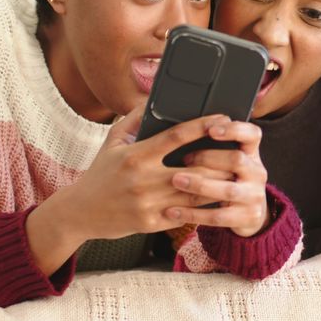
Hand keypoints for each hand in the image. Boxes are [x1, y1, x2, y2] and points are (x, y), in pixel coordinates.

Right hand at [44, 105, 233, 243]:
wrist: (80, 213)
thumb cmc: (100, 172)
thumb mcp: (112, 141)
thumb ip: (134, 118)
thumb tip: (153, 96)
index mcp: (136, 155)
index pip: (175, 136)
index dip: (202, 126)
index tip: (222, 119)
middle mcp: (143, 180)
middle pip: (193, 168)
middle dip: (220, 159)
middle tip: (240, 150)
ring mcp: (148, 204)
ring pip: (195, 193)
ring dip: (218, 184)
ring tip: (236, 174)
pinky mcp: (151, 224)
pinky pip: (186, 214)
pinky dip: (204, 206)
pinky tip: (219, 197)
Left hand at [162, 120, 269, 236]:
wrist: (250, 212)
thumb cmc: (232, 179)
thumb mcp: (232, 162)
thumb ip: (219, 147)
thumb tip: (191, 129)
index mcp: (253, 154)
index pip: (252, 134)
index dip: (234, 130)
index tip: (211, 129)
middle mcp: (257, 173)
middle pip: (237, 160)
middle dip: (208, 158)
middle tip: (184, 159)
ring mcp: (254, 197)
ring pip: (227, 190)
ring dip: (200, 184)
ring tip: (176, 180)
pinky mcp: (246, 217)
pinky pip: (217, 216)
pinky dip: (192, 214)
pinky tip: (172, 211)